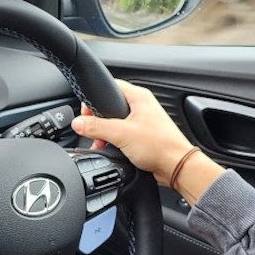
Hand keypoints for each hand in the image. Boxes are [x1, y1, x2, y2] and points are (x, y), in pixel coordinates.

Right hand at [72, 79, 195, 185]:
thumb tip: (78, 123)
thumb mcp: (121, 134)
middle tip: (91, 131)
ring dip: (105, 133)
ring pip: (115, 122)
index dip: (94, 99)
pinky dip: (114, 141)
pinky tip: (110, 150)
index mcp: (139, 97)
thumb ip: (96, 127)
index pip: (109, 87)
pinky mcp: (143, 136)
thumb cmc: (159, 146)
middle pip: (110, 106)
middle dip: (97, 121)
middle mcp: (141, 106)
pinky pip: (122, 134)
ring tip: (100, 144)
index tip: (85, 115)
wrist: (176, 167)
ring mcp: (143, 121)